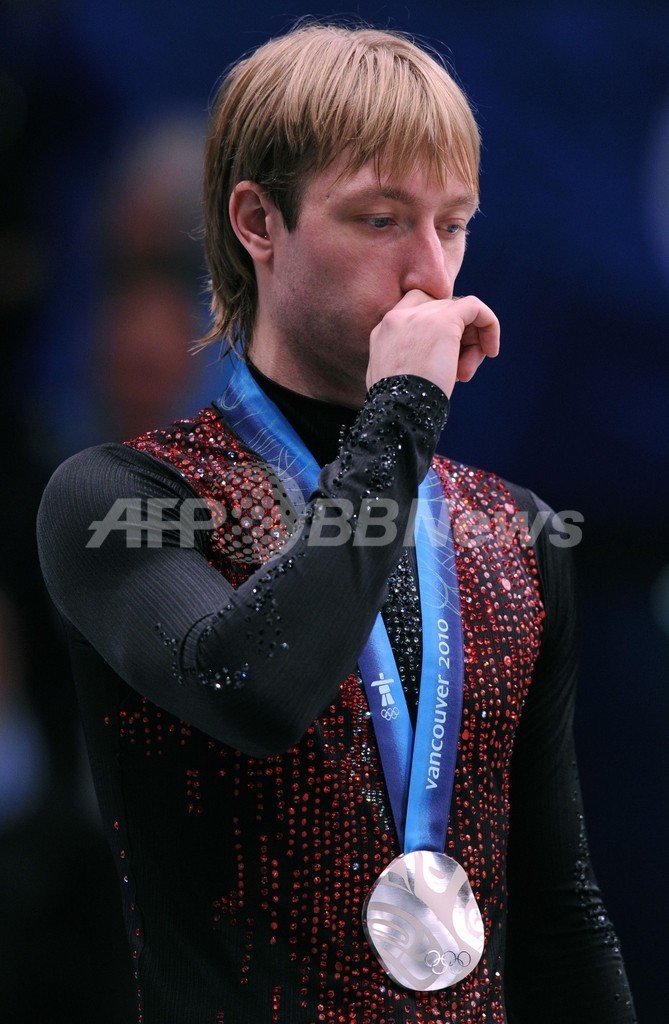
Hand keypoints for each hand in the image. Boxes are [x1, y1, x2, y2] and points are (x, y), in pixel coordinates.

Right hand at [366, 289, 499, 398]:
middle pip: (441, 312)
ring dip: (471, 343)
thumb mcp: (394, 378)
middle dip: (458, 340)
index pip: (416, 310)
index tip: (446, 352)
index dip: (437, 327)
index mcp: (384, 331)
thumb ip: (408, 359)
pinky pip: (475, 307)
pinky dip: (488, 324)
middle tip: (461, 371)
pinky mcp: (445, 320)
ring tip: (465, 374)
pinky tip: (491, 350)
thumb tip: (434, 361)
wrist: (399, 411)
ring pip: (458, 313)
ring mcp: (421, 316)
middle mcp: (399, 317)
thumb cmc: (399, 406)